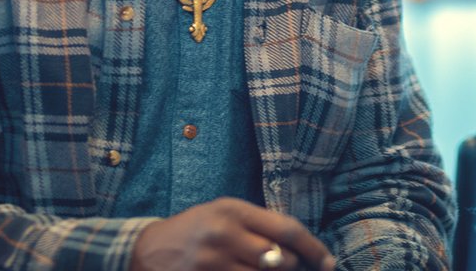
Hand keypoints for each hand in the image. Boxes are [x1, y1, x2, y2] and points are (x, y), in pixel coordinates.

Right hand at [128, 197, 336, 269]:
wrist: (147, 250)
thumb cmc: (195, 228)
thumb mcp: (225, 212)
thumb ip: (258, 225)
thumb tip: (297, 245)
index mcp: (234, 210)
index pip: (285, 230)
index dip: (313, 248)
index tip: (328, 261)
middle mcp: (225, 235)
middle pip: (278, 259)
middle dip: (297, 267)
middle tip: (306, 270)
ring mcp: (212, 263)